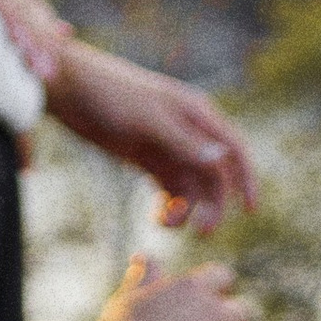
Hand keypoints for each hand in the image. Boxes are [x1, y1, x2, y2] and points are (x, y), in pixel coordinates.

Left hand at [44, 40, 258, 232]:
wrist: (71, 90)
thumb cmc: (111, 95)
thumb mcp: (149, 120)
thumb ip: (185, 142)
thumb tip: (222, 159)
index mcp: (196, 113)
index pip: (234, 149)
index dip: (247, 179)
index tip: (250, 210)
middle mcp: (188, 131)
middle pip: (214, 176)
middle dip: (213, 204)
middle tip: (202, 231)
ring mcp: (167, 146)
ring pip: (192, 187)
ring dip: (187, 209)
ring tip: (165, 223)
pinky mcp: (147, 159)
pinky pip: (169, 189)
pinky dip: (169, 206)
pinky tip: (158, 218)